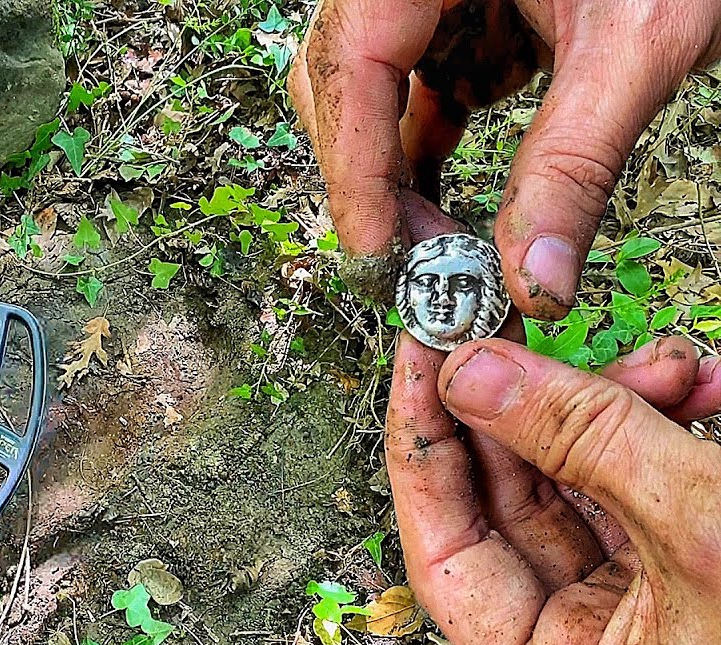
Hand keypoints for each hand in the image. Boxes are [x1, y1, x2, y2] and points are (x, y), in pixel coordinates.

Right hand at [288, 0, 720, 316]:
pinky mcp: (460, 23)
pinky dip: (423, 159)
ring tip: (435, 252)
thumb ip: (577, 161)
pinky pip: (414, 97)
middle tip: (414, 263)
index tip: (378, 248)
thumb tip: (533, 280)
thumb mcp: (638, 43)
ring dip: (396, 179)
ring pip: (370, 97)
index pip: (353, 58)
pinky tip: (441, 216)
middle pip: (345, 81)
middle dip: (370, 179)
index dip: (353, 158)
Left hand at [386, 328, 720, 644]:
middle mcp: (595, 638)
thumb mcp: (703, 531)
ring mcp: (652, 597)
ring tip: (665, 364)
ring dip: (619, 401)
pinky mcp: (704, 554)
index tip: (422, 358)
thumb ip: (585, 445)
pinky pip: (660, 472)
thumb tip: (474, 374)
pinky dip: (674, 418)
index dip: (424, 449)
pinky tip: (702, 382)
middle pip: (516, 498)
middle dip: (529, 404)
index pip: (445, 551)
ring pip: (591, 473)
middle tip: (518, 328)